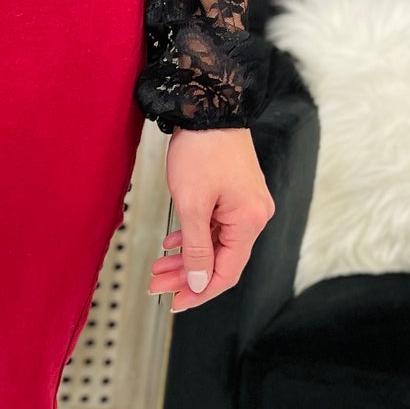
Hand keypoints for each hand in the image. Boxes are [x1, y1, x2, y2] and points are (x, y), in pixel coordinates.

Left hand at [149, 125, 274, 312]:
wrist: (207, 106)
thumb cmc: (202, 149)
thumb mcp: (192, 205)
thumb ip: (196, 248)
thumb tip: (198, 281)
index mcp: (249, 221)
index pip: (227, 272)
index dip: (199, 291)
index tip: (176, 302)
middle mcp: (253, 215)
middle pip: (219, 260)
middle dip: (186, 275)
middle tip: (156, 284)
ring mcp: (245, 204)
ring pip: (214, 244)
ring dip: (186, 257)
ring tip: (158, 267)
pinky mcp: (234, 194)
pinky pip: (214, 227)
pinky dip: (193, 237)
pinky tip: (172, 244)